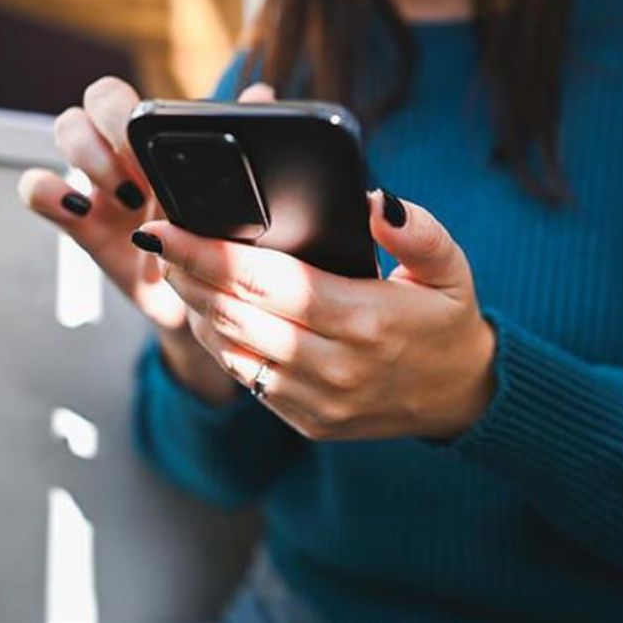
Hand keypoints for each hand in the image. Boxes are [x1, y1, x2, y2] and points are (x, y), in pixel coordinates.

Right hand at [17, 77, 277, 401]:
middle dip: (112, 129)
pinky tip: (79, 208)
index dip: (129, 116)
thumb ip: (232, 144)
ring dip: (91, 157)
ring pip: (66, 129)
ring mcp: (96, 183)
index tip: (157, 154)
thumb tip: (260, 93)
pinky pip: (36, 188)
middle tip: (140, 171)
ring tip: (127, 198)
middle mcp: (122, 152)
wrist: (199, 299)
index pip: (121, 97)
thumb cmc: (212, 239)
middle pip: (93, 102)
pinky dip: (47, 190)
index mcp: (155, 141)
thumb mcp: (225, 196)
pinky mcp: (77, 220)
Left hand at [137, 189, 496, 440]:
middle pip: (237, 315)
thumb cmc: (446, 319)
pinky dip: (219, 342)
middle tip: (160, 238)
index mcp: (365, 320)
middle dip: (189, 274)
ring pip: (232, 349)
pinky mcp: (307, 421)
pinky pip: (246, 379)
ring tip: (176, 268)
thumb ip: (418, 230)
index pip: (268, 283)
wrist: (461, 396)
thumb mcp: (451, 266)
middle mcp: (335, 366)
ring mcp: (317, 401)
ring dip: (196, 308)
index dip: (211, 254)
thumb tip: (375, 200)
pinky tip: (207, 310)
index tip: (169, 227)